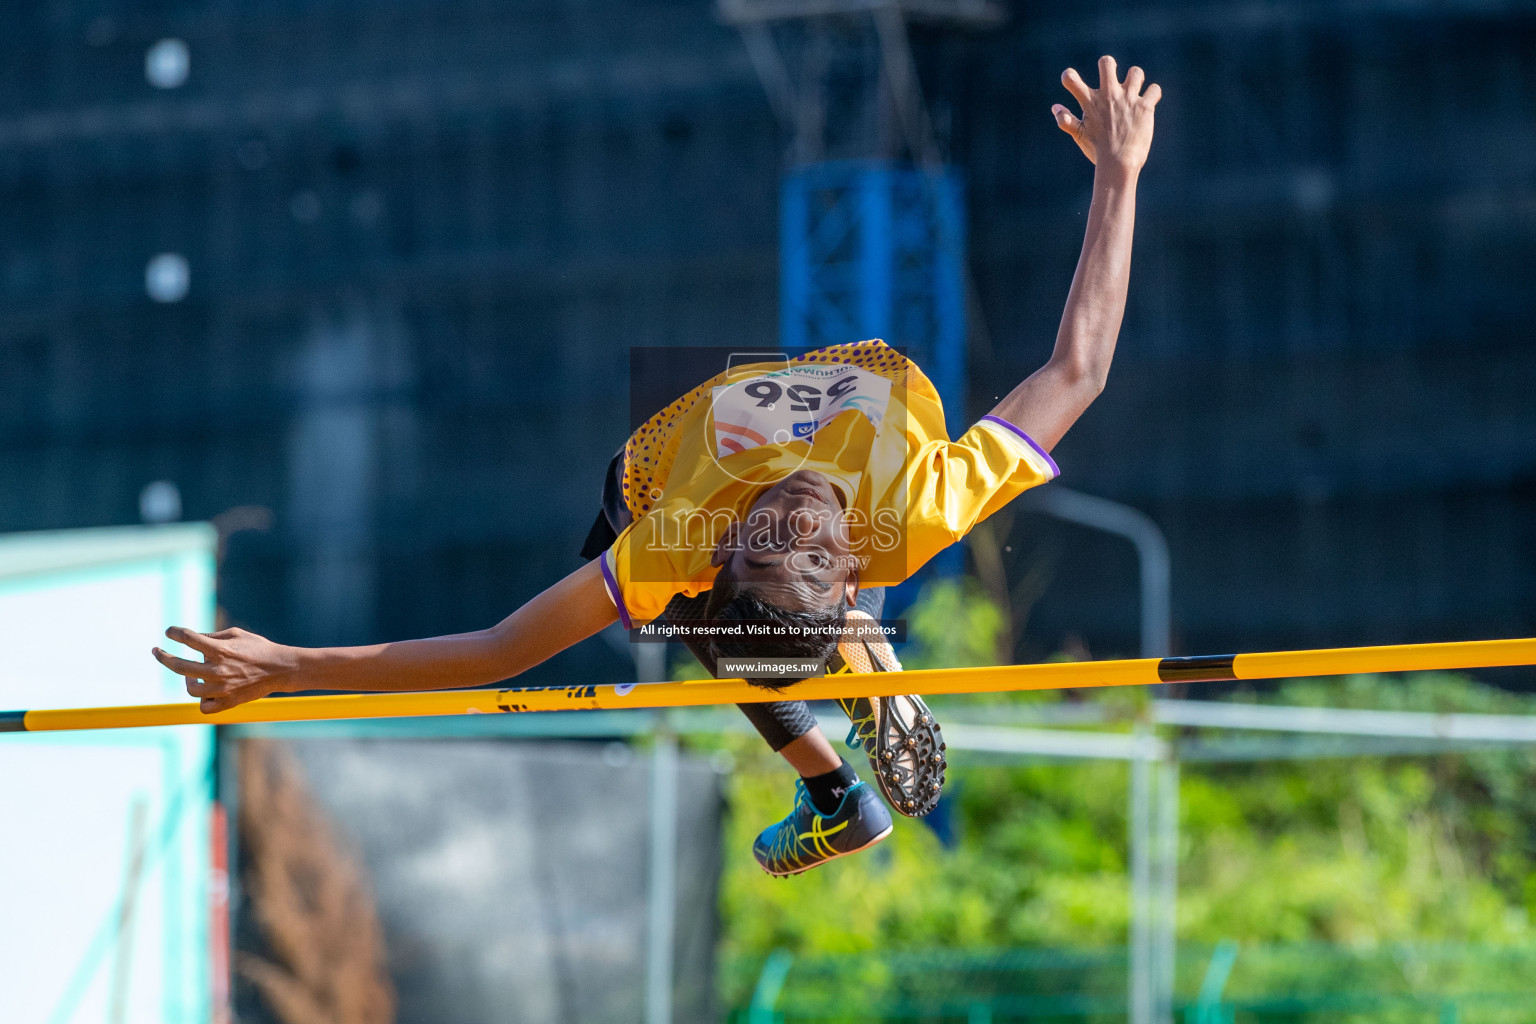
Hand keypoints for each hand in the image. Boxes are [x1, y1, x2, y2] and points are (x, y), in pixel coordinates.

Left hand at [151, 626, 297, 712]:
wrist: (282, 669)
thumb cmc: (259, 648)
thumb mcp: (236, 634)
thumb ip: (211, 636)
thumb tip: (192, 639)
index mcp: (220, 650)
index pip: (188, 639)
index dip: (174, 633)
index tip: (169, 632)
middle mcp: (218, 670)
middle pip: (179, 666)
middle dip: (163, 657)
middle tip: (157, 651)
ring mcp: (222, 688)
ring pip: (190, 688)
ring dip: (189, 679)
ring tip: (194, 674)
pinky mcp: (228, 702)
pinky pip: (204, 706)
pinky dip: (202, 700)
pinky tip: (206, 691)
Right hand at [1052, 55, 1160, 174]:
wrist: (1119, 164)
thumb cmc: (1097, 151)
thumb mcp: (1079, 135)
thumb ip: (1065, 120)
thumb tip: (1055, 108)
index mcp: (1090, 102)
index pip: (1070, 79)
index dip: (1068, 76)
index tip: (1070, 80)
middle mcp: (1109, 95)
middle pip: (1107, 63)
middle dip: (1108, 65)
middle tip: (1110, 76)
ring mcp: (1128, 99)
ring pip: (1136, 72)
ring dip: (1135, 79)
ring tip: (1133, 91)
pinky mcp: (1145, 107)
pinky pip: (1154, 90)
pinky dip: (1152, 94)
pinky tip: (1148, 104)